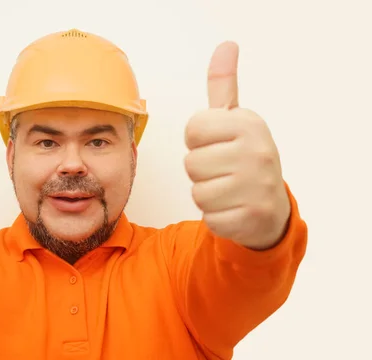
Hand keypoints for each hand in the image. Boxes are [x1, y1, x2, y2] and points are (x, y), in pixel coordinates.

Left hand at [184, 41, 289, 249]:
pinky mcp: (252, 216)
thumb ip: (223, 85)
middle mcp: (257, 151)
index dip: (197, 141)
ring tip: (228, 189)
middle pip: (191, 163)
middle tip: (224, 171)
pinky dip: (216, 217)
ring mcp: (257, 186)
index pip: (192, 128)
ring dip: (207, 195)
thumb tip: (226, 45)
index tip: (217, 144)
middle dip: (201, 171)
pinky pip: (209, 218)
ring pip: (197, 192)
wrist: (271, 207)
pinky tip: (233, 208)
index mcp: (248, 123)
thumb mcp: (236, 119)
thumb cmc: (244, 157)